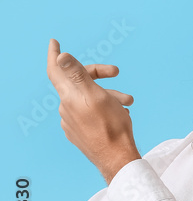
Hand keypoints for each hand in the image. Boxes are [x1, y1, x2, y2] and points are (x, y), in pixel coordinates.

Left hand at [46, 39, 140, 183]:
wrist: (116, 158)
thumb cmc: (110, 126)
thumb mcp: (95, 95)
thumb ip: (77, 74)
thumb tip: (60, 56)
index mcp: (69, 97)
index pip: (55, 70)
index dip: (54, 55)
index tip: (54, 42)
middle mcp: (67, 108)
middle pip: (79, 82)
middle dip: (99, 75)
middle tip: (117, 72)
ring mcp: (74, 122)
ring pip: (90, 99)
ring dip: (110, 95)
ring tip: (129, 102)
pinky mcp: (82, 133)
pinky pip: (92, 113)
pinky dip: (106, 108)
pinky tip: (120, 113)